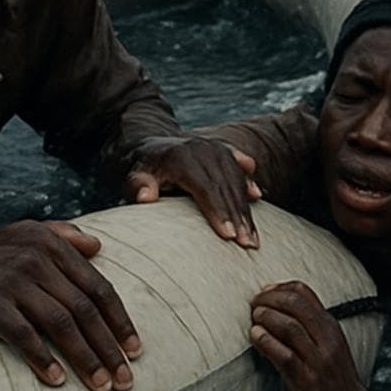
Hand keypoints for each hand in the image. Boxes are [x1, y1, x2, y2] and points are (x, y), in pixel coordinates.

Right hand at [0, 220, 138, 390]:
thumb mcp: (25, 232)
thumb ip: (64, 235)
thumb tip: (99, 246)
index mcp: (52, 246)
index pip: (98, 287)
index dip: (120, 321)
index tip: (136, 349)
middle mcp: (37, 261)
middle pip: (85, 310)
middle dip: (110, 348)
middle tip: (125, 379)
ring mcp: (14, 282)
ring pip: (62, 325)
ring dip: (85, 359)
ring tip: (101, 386)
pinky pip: (24, 337)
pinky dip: (43, 360)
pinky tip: (57, 380)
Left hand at [125, 135, 261, 247]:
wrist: (151, 147)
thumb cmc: (144, 171)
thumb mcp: (134, 178)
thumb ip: (138, 186)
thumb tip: (147, 197)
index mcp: (180, 157)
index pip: (204, 187)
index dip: (217, 211)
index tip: (228, 236)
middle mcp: (201, 148)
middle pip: (225, 185)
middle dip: (238, 216)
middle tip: (248, 244)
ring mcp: (214, 146)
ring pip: (236, 178)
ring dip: (246, 209)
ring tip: (253, 237)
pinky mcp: (223, 148)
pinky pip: (239, 164)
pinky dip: (248, 181)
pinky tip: (257, 196)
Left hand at [250, 280, 370, 390]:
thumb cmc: (335, 378)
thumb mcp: (329, 344)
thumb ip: (309, 325)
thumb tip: (276, 303)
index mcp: (330, 326)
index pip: (303, 292)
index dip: (278, 288)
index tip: (263, 293)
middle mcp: (326, 340)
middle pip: (295, 304)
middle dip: (268, 299)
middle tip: (253, 305)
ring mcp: (317, 361)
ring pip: (289, 327)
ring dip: (266, 318)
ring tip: (254, 319)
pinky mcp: (306, 382)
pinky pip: (284, 356)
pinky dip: (266, 342)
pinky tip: (256, 337)